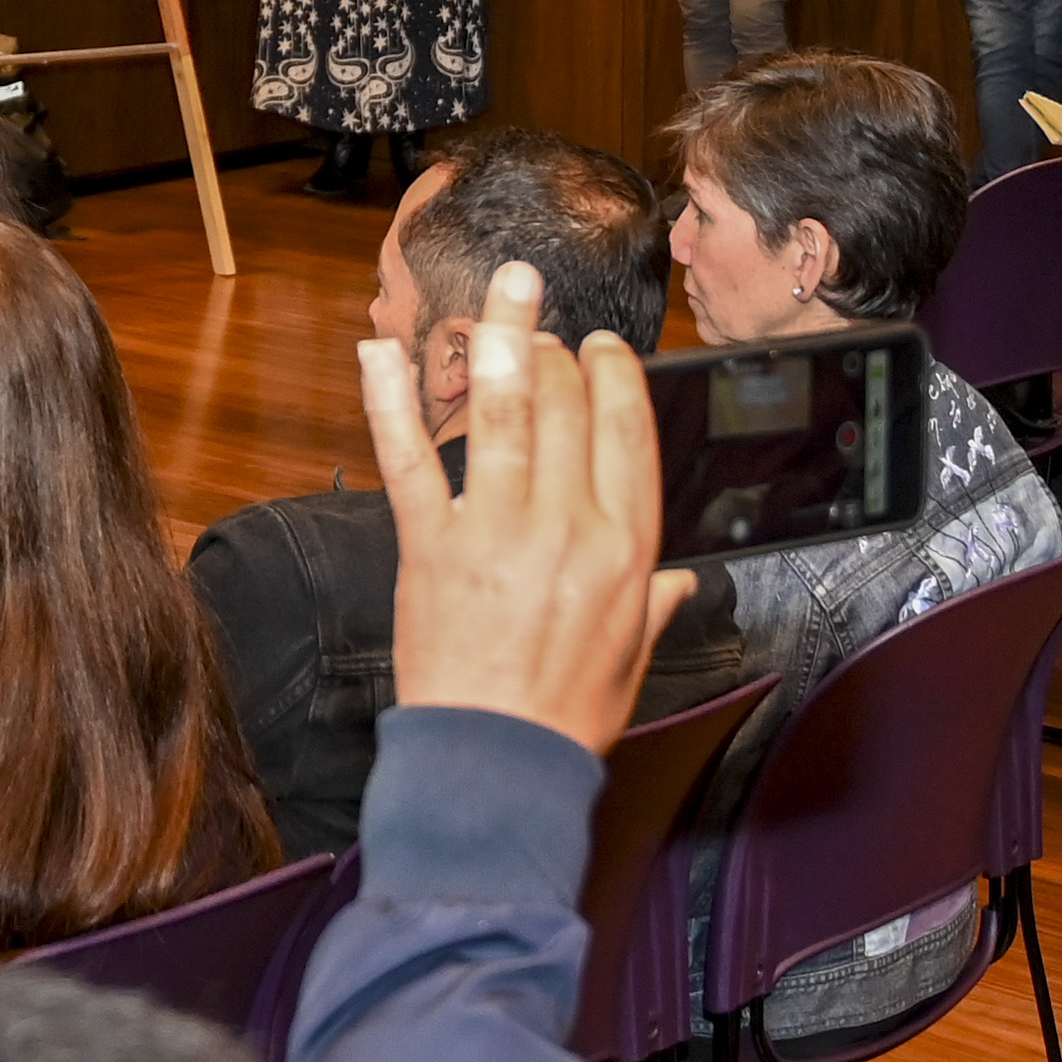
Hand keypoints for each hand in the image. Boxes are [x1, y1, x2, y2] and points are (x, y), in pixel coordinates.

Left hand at [369, 264, 692, 757]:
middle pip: (565, 406)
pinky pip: (407, 459)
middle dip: (551, 352)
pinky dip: (389, 400)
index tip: (599, 347)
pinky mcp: (429, 547)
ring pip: (501, 414)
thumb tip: (682, 579)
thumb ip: (656, 602)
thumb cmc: (565, 714)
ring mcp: (495, 532)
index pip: (627, 430)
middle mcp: (567, 528)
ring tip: (499, 297)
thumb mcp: (634, 655)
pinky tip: (380, 352)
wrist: (497, 763)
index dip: (613, 374)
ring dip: (498, 340)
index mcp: (626, 549)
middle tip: (535, 330)